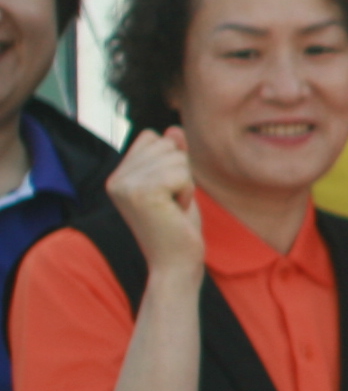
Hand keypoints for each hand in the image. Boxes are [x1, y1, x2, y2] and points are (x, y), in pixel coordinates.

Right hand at [104, 131, 202, 276]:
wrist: (174, 262)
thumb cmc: (177, 226)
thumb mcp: (177, 184)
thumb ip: (173, 155)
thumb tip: (174, 128)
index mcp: (118, 175)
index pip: (153, 137)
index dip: (172, 162)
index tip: (166, 192)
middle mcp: (115, 178)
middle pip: (166, 144)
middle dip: (181, 173)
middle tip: (171, 203)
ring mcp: (125, 185)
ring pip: (176, 157)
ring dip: (186, 184)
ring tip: (172, 208)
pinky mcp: (141, 192)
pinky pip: (182, 173)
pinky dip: (188, 192)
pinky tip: (176, 211)